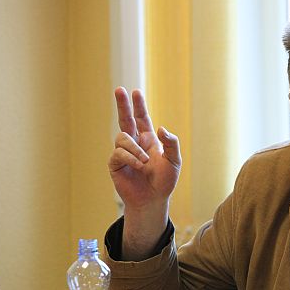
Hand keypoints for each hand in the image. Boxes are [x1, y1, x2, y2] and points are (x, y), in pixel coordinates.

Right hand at [109, 87, 180, 211]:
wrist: (153, 200)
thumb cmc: (164, 181)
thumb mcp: (174, 161)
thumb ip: (171, 143)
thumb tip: (160, 128)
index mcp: (149, 140)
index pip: (142, 119)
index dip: (138, 106)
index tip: (135, 92)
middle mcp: (135, 143)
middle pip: (125, 119)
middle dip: (122, 104)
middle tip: (119, 89)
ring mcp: (124, 153)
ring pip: (122, 137)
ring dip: (135, 149)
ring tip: (145, 163)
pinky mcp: (115, 163)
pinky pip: (119, 153)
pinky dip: (131, 158)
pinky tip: (139, 166)